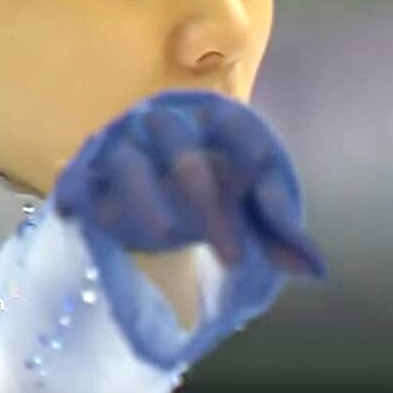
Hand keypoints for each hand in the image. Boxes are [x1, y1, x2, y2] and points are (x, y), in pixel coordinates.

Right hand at [53, 90, 324, 278]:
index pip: (232, 122)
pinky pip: (79, 176)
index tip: (261, 168)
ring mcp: (125, 144)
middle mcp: (167, 125)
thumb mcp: (246, 210)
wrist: (152, 186)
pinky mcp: (89, 170)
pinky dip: (76, 190)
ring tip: (165, 235)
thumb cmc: (211, 189)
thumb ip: (277, 232)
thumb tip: (318, 270)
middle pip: (185, 152)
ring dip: (146, 200)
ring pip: (132, 164)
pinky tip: (75, 213)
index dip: (244, 142)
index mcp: (212, 122)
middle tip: (235, 257)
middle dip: (211, 204)